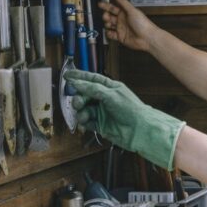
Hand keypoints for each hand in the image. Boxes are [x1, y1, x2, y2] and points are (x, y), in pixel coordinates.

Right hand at [66, 70, 184, 169]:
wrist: (139, 130)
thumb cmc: (130, 109)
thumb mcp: (111, 94)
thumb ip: (92, 88)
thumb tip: (76, 82)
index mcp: (110, 88)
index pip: (92, 79)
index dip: (79, 77)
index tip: (67, 75)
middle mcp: (105, 99)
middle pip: (85, 95)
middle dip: (79, 98)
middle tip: (77, 102)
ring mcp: (102, 112)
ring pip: (84, 109)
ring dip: (81, 111)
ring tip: (83, 115)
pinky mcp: (100, 125)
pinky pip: (87, 122)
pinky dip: (84, 121)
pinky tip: (85, 122)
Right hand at [99, 0, 155, 51]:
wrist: (147, 38)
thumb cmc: (142, 23)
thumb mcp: (132, 10)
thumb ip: (123, 2)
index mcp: (124, 13)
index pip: (113, 8)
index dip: (106, 6)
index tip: (99, 4)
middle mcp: (122, 20)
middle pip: (109, 16)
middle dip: (105, 15)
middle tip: (106, 16)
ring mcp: (121, 29)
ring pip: (109, 25)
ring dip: (106, 24)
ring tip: (109, 24)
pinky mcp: (120, 37)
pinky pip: (111, 35)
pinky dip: (109, 34)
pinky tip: (110, 32)